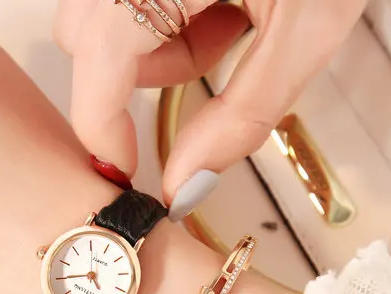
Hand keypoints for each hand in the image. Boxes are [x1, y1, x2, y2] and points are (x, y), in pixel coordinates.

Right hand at [55, 0, 366, 218]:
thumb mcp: (304, 31)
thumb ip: (241, 115)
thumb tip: (186, 180)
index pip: (94, 66)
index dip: (102, 132)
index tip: (124, 168)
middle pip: (86, 39)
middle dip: (138, 75)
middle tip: (210, 66)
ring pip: (103, 16)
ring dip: (155, 43)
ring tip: (230, 21)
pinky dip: (167, 12)